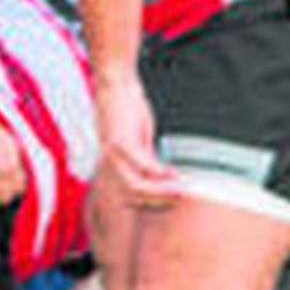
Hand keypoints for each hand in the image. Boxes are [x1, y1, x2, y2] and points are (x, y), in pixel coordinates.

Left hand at [94, 72, 180, 207]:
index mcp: (111, 167)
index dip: (151, 204)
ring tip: (181, 190)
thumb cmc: (126, 110)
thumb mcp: (138, 140)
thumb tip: (163, 177)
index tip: (173, 202)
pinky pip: (141, 164)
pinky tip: (174, 173)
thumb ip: (146, 160)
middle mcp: (108, 164)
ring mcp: (113, 154)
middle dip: (159, 202)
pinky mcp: (120, 141)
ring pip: (135, 187)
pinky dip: (159, 172)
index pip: (128, 198)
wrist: (115, 84)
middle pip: (131, 198)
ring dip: (160, 192)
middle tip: (182, 198)